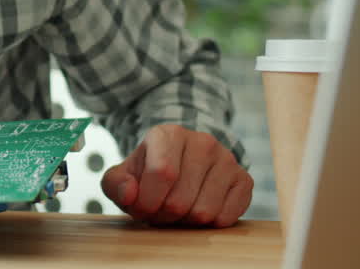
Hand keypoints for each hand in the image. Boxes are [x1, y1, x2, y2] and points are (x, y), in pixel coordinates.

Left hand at [101, 123, 252, 226]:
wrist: (182, 164)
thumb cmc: (148, 173)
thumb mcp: (122, 176)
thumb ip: (115, 184)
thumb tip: (130, 193)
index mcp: (168, 134)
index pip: (162, 173)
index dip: (147, 201)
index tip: (141, 208)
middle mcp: (202, 142)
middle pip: (180, 200)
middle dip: (164, 215)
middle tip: (160, 210)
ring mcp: (226, 159)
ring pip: (203, 212)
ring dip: (185, 221)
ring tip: (178, 208)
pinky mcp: (244, 179)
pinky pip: (226, 218)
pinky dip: (209, 224)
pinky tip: (199, 207)